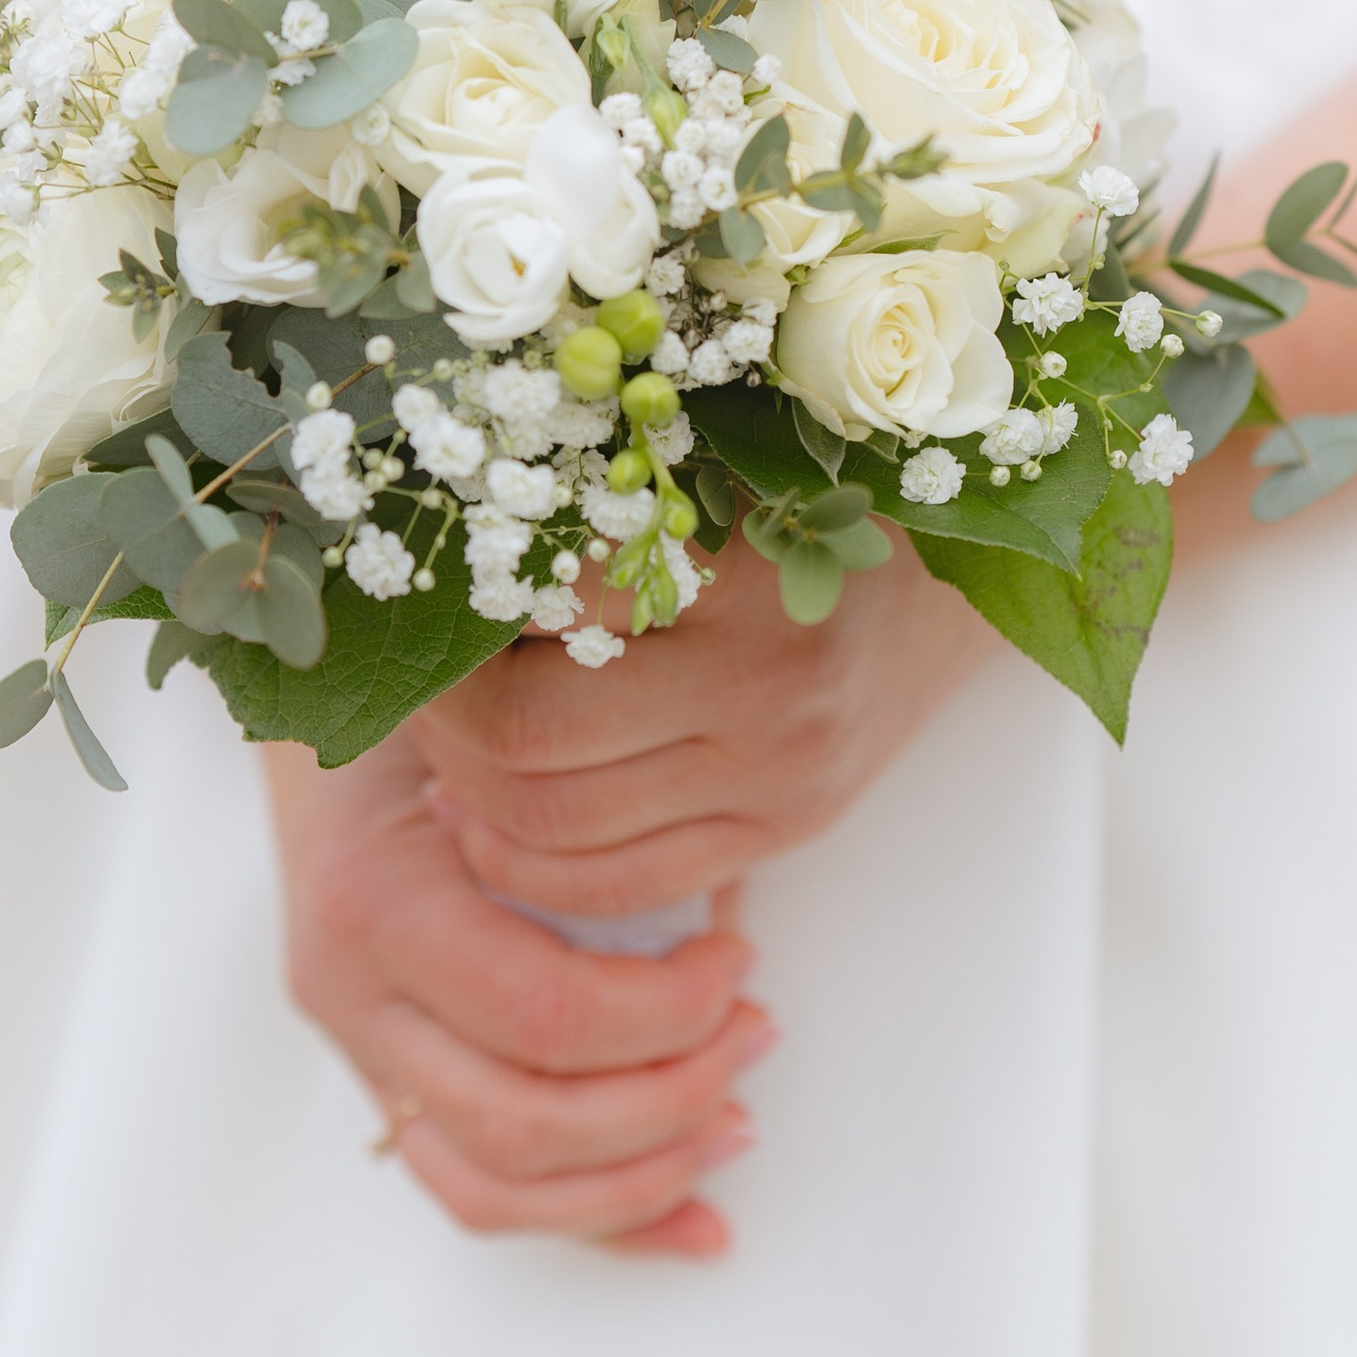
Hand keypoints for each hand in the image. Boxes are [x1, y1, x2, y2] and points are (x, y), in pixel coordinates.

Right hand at [266, 730, 774, 1259]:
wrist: (319, 687)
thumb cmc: (429, 696)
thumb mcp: (498, 726)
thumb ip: (589, 817)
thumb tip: (728, 901)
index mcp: (376, 901)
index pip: (541, 1015)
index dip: (666, 1012)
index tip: (742, 958)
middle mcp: (350, 995)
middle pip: (520, 1124)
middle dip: (667, 1100)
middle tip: (757, 1030)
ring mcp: (359, 1050)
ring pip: (493, 1189)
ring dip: (638, 1179)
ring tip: (738, 1120)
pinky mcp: (384, 1080)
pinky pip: (482, 1191)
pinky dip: (601, 1219)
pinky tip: (697, 1222)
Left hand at [412, 525, 989, 921]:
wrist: (940, 587)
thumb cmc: (805, 503)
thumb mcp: (713, 469)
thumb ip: (597, 503)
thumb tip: (431, 548)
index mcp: (738, 562)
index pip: (535, 604)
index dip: (452, 609)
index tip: (423, 590)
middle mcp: (764, 679)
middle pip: (526, 734)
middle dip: (440, 717)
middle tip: (415, 680)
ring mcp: (776, 772)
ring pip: (554, 825)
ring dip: (464, 791)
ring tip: (441, 745)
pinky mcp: (781, 833)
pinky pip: (615, 887)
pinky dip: (522, 868)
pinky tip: (482, 821)